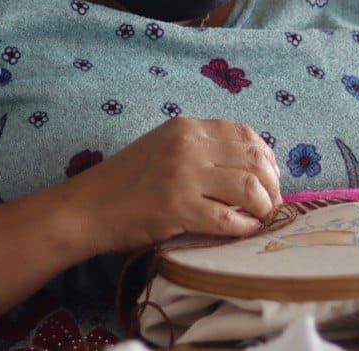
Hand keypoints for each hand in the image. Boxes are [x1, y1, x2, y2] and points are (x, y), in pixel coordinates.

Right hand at [61, 117, 282, 255]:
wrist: (86, 208)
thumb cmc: (124, 183)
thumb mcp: (162, 149)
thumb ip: (199, 150)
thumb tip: (248, 168)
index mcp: (185, 127)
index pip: (245, 134)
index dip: (267, 158)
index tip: (270, 178)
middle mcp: (187, 144)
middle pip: (253, 159)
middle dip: (272, 185)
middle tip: (272, 204)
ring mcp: (183, 175)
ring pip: (248, 187)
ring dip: (263, 206)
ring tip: (261, 217)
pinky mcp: (178, 207)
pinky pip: (228, 219)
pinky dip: (244, 227)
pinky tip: (244, 231)